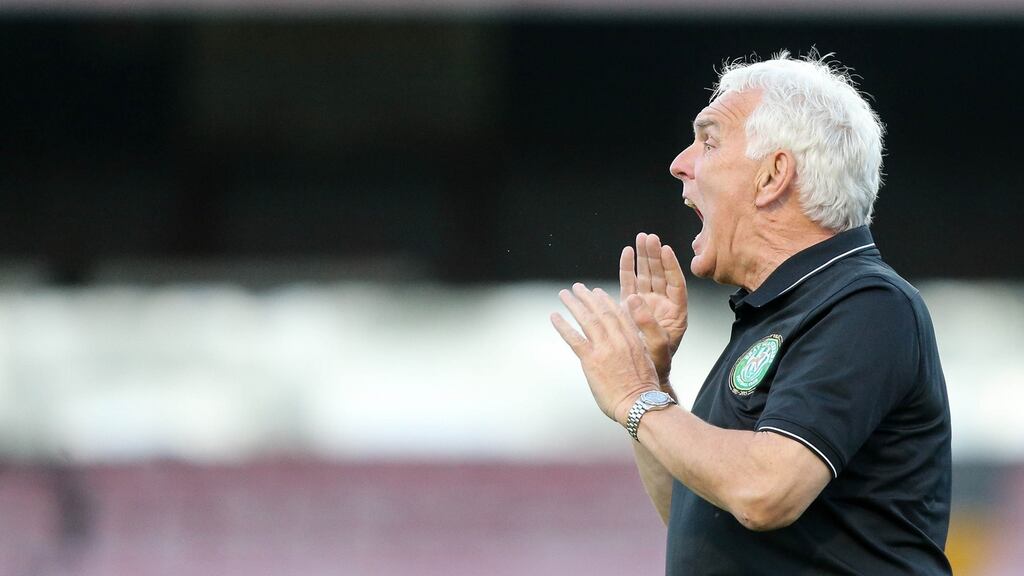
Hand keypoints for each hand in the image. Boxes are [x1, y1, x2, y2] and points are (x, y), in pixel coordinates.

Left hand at [551, 283, 659, 424]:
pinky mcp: (591, 360)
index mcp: (633, 339)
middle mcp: (619, 339)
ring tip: (564, 294)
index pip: (618, 313)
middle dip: (588, 297)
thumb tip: (625, 342)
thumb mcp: (649, 360)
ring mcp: (605, 348)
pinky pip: (574, 338)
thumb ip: (635, 346)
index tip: (598, 292)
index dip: (606, 300)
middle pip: (601, 311)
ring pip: (587, 319)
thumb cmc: (645, 388)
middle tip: (577, 287)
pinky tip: (554, 316)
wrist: (640, 404)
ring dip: (574, 304)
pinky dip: (563, 325)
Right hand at [620, 232, 687, 387]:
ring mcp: (647, 304)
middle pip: (661, 275)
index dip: (671, 267)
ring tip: (640, 238)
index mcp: (676, 314)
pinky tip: (626, 253)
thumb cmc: (656, 364)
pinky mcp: (631, 306)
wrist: (644, 375)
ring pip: (646, 275)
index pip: (676, 284)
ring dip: (643, 257)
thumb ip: (647, 324)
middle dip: (655, 256)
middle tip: (650, 238)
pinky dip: (628, 268)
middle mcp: (663, 305)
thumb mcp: (656, 346)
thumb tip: (635, 300)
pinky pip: (630, 282)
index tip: (666, 250)